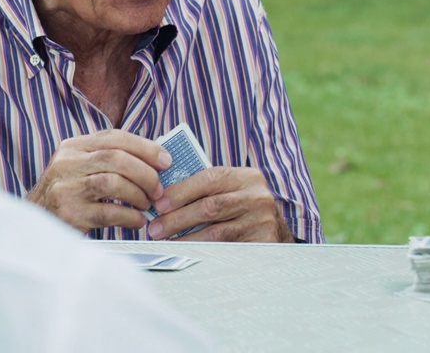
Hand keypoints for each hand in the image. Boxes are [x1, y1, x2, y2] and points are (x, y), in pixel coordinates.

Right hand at [26, 130, 171, 232]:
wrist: (35, 226)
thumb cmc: (69, 196)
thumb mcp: (82, 169)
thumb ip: (111, 160)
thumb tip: (157, 161)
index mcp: (73, 146)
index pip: (115, 137)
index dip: (146, 148)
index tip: (167, 161)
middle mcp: (66, 163)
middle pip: (116, 158)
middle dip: (145, 173)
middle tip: (159, 189)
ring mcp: (65, 188)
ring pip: (113, 182)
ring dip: (138, 194)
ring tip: (146, 205)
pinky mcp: (68, 214)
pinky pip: (109, 212)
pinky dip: (130, 216)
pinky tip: (137, 221)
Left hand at [146, 166, 292, 241]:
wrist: (275, 232)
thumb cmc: (242, 209)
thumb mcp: (232, 192)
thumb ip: (207, 191)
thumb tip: (164, 200)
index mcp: (247, 177)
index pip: (210, 178)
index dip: (181, 191)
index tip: (158, 204)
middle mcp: (257, 197)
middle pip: (210, 207)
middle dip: (178, 218)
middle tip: (155, 228)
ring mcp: (261, 221)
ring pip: (215, 232)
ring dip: (185, 239)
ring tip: (165, 242)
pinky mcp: (262, 243)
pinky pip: (225, 250)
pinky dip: (202, 252)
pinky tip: (186, 253)